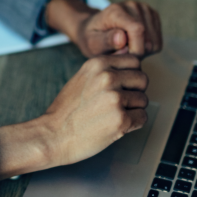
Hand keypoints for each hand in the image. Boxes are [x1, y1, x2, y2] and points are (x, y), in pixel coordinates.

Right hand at [0, 54, 148, 177]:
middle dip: (135, 92)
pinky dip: (133, 124)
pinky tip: (116, 125)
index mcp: (98, 64)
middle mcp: (108, 77)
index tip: (121, 86)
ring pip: (143, 100)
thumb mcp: (83, 78)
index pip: (134, 60)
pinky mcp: (121, 120)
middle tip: (119, 103)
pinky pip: (142, 118)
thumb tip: (129, 62)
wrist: (52, 135)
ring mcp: (115, 98)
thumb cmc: (66, 111)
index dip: (130, 75)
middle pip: (142, 79)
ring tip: (113, 115)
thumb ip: (105, 69)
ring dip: (133, 109)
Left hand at [46, 0, 162, 57]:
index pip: (138, 30)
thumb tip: (122, 38)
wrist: (94, 28)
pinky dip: (148, 48)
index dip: (134, 49)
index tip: (123, 57)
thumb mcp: (92, 43)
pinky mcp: (152, 15)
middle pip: (148, 39)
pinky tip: (134, 45)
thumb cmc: (92, 38)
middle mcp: (132, 6)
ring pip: (155, 42)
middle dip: (136, 52)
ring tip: (126, 49)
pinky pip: (158, 41)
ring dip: (142, 51)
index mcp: (116, 10)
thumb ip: (105, 41)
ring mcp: (144, 9)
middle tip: (121, 53)